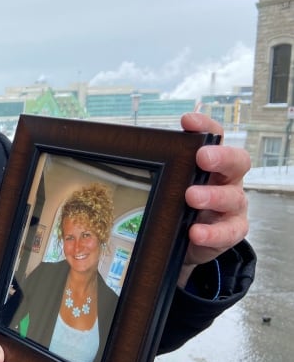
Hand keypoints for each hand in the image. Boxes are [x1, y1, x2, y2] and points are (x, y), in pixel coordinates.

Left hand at [178, 112, 249, 285]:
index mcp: (213, 164)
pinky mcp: (231, 231)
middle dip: (221, 156)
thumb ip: (164, 171)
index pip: (215, 137)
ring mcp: (232, 206)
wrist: (190, 241)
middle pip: (236, 162)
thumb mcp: (174, 186)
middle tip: (202, 157)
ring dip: (212, 196)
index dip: (205, 126)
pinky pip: (228, 232)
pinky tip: (195, 232)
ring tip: (191, 196)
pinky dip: (212, 232)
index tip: (187, 120)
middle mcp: (227, 180)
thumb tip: (125, 155)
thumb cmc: (182, 205)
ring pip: (232, 197)